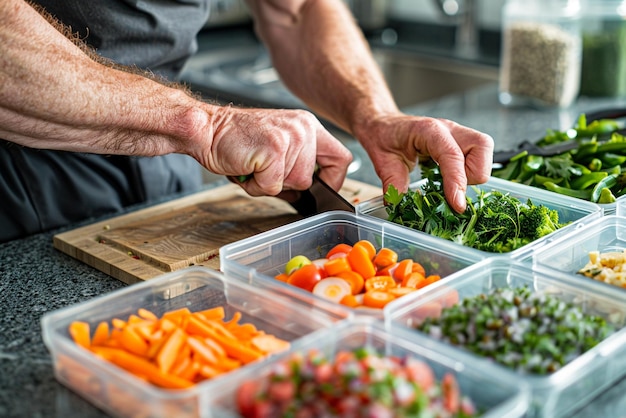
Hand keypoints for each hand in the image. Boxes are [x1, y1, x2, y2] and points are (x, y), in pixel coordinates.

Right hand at [197, 106, 352, 194]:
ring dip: (269, 184)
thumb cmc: (237, 140)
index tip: (321, 189)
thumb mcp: (278, 147)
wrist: (207, 129)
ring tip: (254, 166)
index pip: (341, 158)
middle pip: (311, 178)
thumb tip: (309, 192)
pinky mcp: (275, 149)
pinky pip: (273, 186)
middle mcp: (304, 128)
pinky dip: (256, 186)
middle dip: (286, 184)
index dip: (333, 180)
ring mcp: (291, 137)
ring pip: (294, 184)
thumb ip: (298, 164)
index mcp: (308, 125)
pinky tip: (247, 168)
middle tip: (264, 170)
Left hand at [355, 113, 493, 212]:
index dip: (457, 183)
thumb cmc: (384, 136)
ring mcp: (458, 133)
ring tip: (451, 182)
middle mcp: (449, 128)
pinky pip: (480, 156)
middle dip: (471, 176)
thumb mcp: (383, 162)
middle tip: (451, 188)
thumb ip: (393, 184)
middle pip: (482, 147)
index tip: (457, 206)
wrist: (384, 124)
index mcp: (428, 130)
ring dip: (474, 173)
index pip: (453, 155)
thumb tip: (399, 206)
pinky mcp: (462, 141)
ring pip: (485, 151)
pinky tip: (452, 179)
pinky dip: (471, 172)